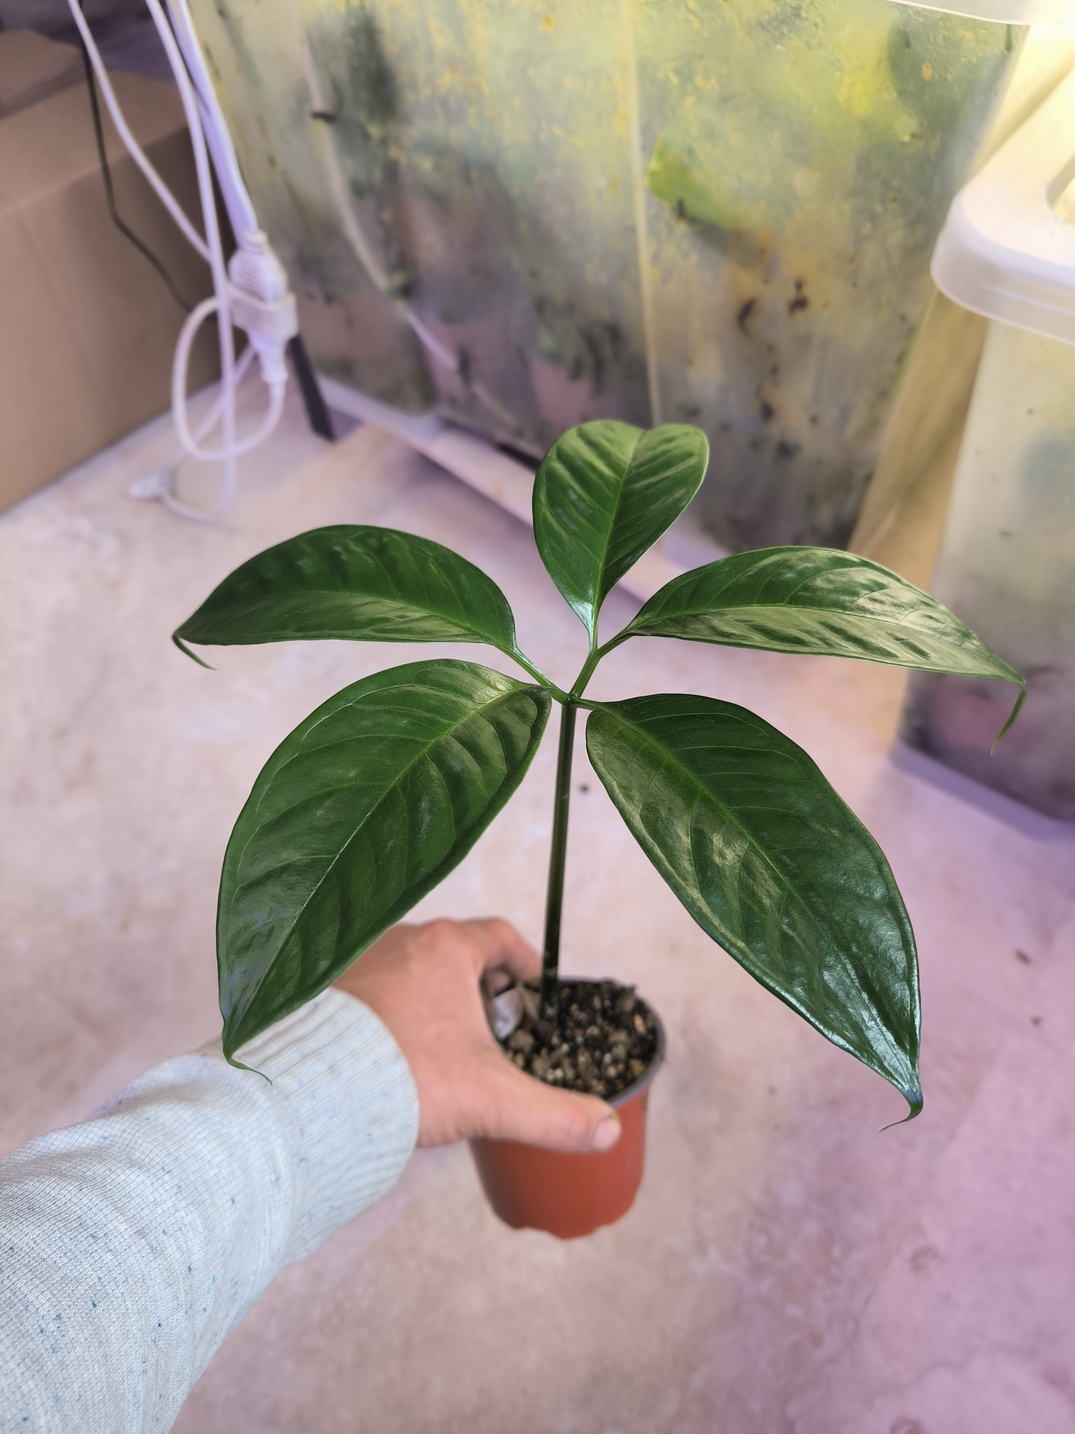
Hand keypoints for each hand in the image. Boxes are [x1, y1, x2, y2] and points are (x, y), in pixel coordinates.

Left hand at [333, 918, 620, 1152]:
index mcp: (446, 948)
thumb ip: (555, 1115)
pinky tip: (394, 1053)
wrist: (309, 1092)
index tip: (532, 988)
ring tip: (443, 1046)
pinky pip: (371, 989)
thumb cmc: (403, 1077)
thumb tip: (608, 1128)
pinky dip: (391, 1012)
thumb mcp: (492, 1099)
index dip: (523, 962)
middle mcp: (399, 940)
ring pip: (410, 970)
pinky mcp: (324, 988)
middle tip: (492, 1030)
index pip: (499, 937)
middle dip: (479, 988)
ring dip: (432, 998)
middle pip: (454, 953)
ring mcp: (357, 960)